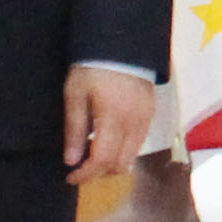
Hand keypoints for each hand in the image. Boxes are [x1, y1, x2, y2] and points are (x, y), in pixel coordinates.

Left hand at [62, 68, 153, 186]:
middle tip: (80, 167)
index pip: (102, 159)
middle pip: (119, 163)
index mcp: (113, 118)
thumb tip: (71, 161)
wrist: (121, 45)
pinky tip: (109, 140)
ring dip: (112, 163)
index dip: (86, 174)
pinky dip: (123, 150)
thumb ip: (75, 129)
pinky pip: (139, 143)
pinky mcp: (151, 114)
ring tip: (93, 154)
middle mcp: (134, 123)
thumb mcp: (75, 95)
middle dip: (99, 172)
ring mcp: (146, 119)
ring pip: (132, 156)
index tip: (70, 177)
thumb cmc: (92, 68)